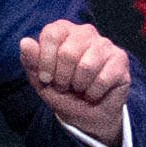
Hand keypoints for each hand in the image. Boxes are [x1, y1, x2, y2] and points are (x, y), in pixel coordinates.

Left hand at [17, 19, 130, 142]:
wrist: (87, 116)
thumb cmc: (63, 93)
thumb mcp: (41, 81)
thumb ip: (32, 61)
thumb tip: (25, 42)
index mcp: (63, 30)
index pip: (51, 33)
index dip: (45, 60)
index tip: (46, 78)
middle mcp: (85, 32)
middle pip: (67, 53)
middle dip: (62, 78)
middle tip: (65, 86)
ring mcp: (105, 44)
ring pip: (86, 66)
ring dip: (78, 86)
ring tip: (80, 88)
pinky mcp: (120, 59)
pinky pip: (103, 78)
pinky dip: (93, 93)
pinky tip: (94, 92)